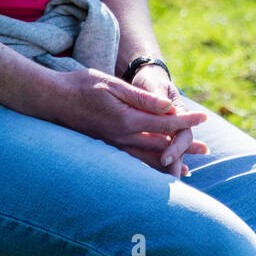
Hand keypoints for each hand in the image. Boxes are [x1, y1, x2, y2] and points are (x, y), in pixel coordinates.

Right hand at [45, 68, 206, 175]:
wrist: (49, 100)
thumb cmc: (79, 86)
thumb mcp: (113, 85)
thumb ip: (141, 98)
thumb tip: (167, 105)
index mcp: (126, 119)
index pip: (164, 122)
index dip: (185, 120)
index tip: (204, 119)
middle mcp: (121, 137)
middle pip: (160, 145)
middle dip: (184, 147)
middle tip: (206, 150)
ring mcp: (112, 145)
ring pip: (147, 159)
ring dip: (169, 163)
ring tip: (188, 170)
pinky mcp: (104, 148)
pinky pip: (131, 162)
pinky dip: (148, 168)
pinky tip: (156, 170)